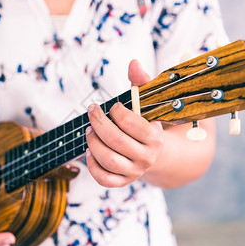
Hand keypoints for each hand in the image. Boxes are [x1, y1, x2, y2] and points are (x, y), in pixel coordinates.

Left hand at [85, 60, 164, 186]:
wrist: (152, 154)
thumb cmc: (144, 124)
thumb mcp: (146, 103)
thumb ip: (141, 83)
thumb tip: (133, 63)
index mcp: (155, 137)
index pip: (133, 124)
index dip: (117, 112)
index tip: (111, 106)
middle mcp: (147, 157)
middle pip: (116, 141)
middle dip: (98, 124)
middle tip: (92, 112)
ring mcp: (134, 172)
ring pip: (108, 160)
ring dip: (92, 142)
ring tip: (89, 131)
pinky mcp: (122, 182)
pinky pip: (104, 179)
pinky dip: (92, 165)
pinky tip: (89, 151)